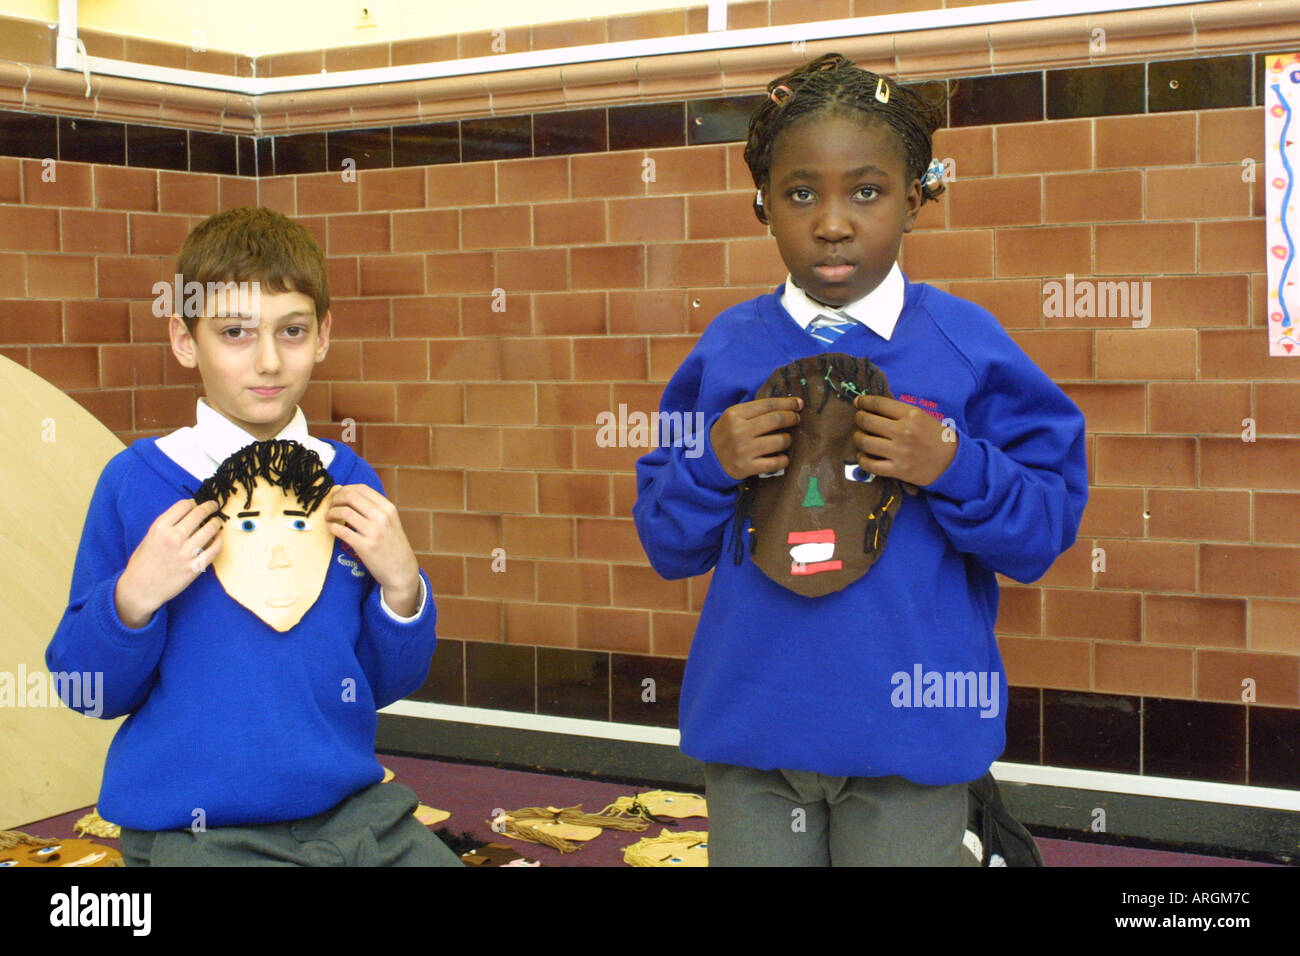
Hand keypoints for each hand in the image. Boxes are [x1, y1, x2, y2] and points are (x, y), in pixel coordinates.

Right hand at [115, 499, 223, 628]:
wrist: (140, 589)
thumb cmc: (143, 563)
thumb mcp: (149, 538)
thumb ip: (167, 526)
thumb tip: (188, 515)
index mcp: (159, 528)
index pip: (183, 505)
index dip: (193, 502)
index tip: (198, 503)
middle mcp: (173, 537)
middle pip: (199, 513)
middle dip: (209, 507)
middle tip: (214, 506)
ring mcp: (185, 553)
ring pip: (210, 529)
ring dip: (216, 523)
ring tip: (216, 522)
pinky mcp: (194, 567)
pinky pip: (215, 549)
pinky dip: (219, 541)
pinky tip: (218, 538)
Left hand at [325, 485, 420, 615]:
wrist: (401, 571)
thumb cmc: (393, 546)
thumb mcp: (392, 522)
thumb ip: (375, 509)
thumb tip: (351, 496)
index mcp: (388, 508)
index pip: (362, 488)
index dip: (345, 489)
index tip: (338, 495)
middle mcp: (382, 517)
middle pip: (351, 496)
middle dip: (336, 498)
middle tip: (331, 505)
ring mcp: (373, 532)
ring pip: (344, 511)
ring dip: (331, 512)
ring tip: (329, 517)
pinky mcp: (364, 546)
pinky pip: (341, 530)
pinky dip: (332, 527)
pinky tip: (332, 528)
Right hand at [710, 396, 803, 480]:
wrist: (707, 460)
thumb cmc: (725, 434)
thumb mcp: (733, 417)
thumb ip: (755, 410)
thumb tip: (787, 405)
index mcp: (735, 414)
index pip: (768, 404)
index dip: (787, 403)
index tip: (799, 404)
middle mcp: (739, 431)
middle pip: (776, 420)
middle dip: (792, 418)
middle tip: (796, 419)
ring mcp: (743, 450)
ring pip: (779, 441)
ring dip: (788, 439)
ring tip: (785, 439)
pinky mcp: (746, 468)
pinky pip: (776, 463)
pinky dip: (784, 459)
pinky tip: (781, 457)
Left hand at [853, 394, 956, 488]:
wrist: (952, 462)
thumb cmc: (935, 437)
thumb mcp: (922, 417)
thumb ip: (899, 412)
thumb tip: (872, 406)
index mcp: (911, 415)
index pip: (879, 403)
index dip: (864, 401)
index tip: (858, 402)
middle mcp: (904, 432)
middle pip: (867, 421)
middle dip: (859, 418)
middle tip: (859, 419)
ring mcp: (900, 452)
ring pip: (865, 442)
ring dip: (858, 438)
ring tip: (860, 437)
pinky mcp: (898, 470)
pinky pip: (870, 465)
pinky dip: (862, 459)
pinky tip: (864, 455)